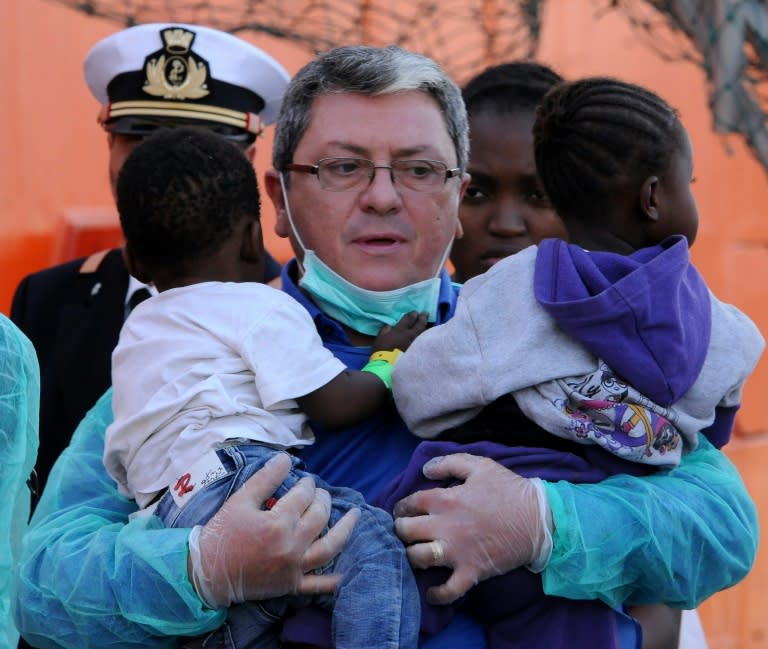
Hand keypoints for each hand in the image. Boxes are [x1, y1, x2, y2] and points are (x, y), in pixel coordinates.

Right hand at [188, 452, 359, 607]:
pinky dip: (334, 579)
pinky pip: (318, 584)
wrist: (206, 573)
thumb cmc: (222, 533)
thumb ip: (265, 478)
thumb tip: (286, 458)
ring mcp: (294, 568)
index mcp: (278, 523)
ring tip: (356, 515)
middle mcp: (291, 546)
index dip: (307, 485)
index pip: (303, 497)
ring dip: (345, 530)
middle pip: (319, 517)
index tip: (306, 481)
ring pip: (329, 547)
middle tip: (321, 493)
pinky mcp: (291, 585)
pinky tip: (347, 570)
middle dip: (323, 500)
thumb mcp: (240, 500)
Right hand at [372, 311, 428, 352]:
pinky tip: (428, 336)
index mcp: (400, 330)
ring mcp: (415, 344)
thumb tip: (390, 326)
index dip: (412, 314)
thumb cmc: (382, 351)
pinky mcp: (418, 352)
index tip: (415, 312)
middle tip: (425, 313)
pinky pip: (424, 341)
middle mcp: (410, 335)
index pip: (408, 319)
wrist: (388, 366)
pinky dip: (426, 337)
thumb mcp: (380, 338)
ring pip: (424, 333)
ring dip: (426, 326)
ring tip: (430, 323)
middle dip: (422, 318)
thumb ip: (386, 330)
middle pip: (419, 324)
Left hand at [393, 453, 550, 604]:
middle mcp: (445, 526)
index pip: (409, 504)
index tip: (402, 512)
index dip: (401, 508)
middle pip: (405, 531)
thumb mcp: (480, 465)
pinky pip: (448, 590)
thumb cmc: (509, 490)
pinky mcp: (472, 571)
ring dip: (411, 557)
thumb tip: (426, 470)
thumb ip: (449, 463)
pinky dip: (437, 595)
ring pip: (417, 558)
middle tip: (404, 532)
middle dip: (400, 531)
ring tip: (413, 555)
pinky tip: (430, 593)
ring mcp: (457, 551)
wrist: (538, 519)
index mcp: (445, 499)